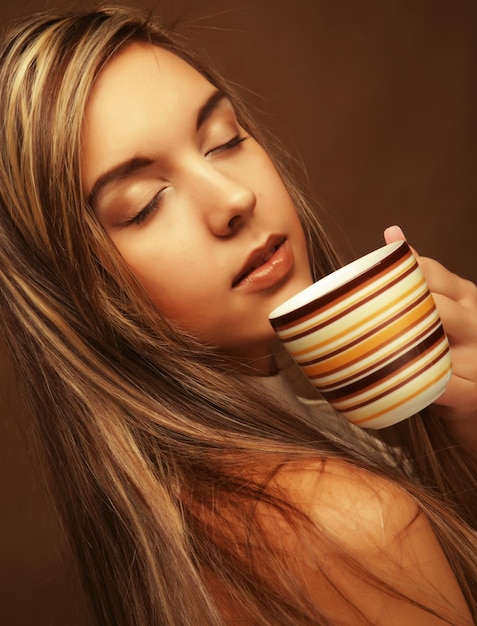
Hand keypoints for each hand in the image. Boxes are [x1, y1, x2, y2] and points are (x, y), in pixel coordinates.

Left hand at [384, 226, 476, 428]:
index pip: (431, 272)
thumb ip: (418, 275)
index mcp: (467, 295)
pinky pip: (438, 383)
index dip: (396, 278)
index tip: (364, 288)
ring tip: (368, 346)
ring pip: (435, 343)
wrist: (472, 398)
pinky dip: (412, 381)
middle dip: (395, 312)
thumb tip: (391, 232)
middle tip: (357, 320)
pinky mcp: (472, 392)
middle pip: (434, 304)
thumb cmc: (446, 347)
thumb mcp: (439, 306)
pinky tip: (390, 378)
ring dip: (399, 346)